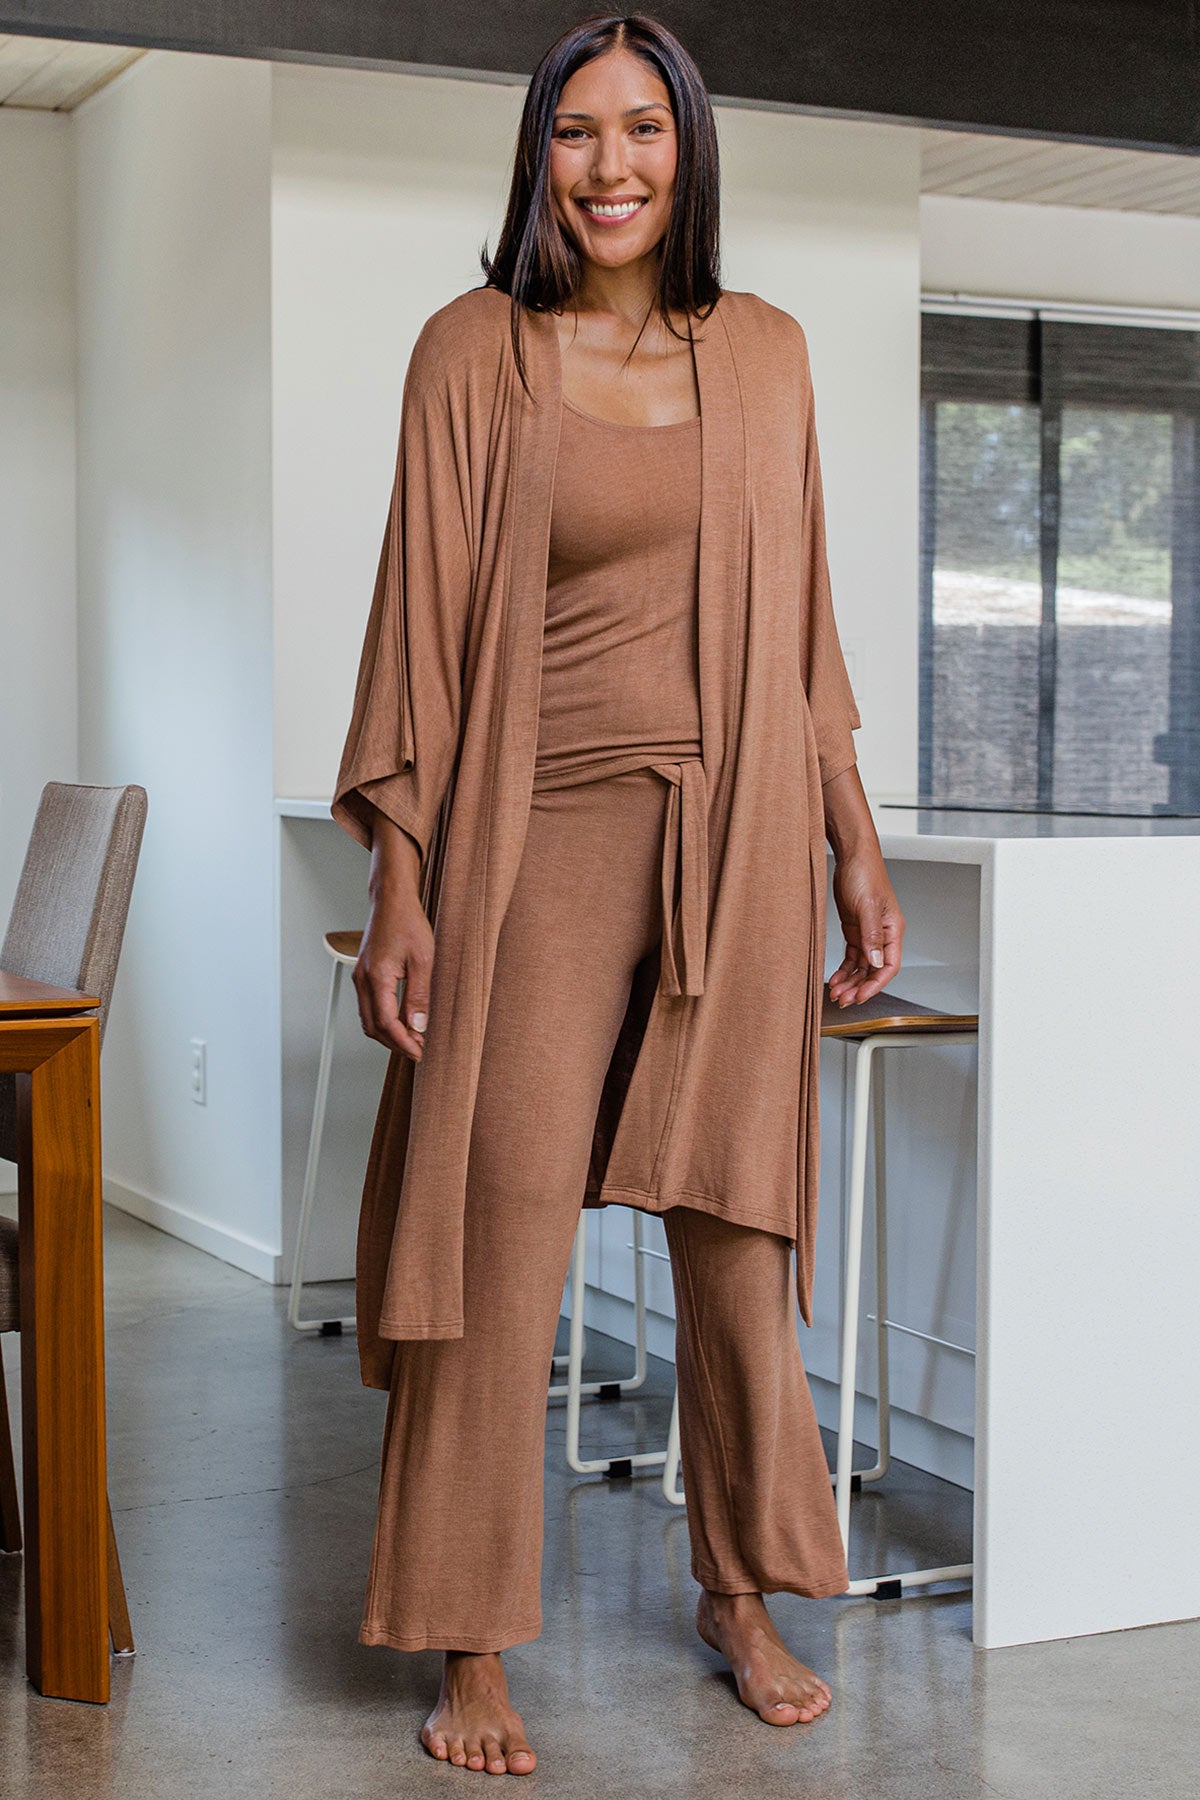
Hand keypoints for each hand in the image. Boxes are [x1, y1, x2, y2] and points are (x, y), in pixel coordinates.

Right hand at [353, 889, 433, 1059]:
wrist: (392, 901)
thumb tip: (418, 1025)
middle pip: (372, 1027)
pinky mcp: (363, 974)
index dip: (402, 1042)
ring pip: (368, 1019)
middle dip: (394, 1043)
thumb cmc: (408, 923)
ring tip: (410, 1039)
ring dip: (387, 1034)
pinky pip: (368, 1006)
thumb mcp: (423, 960)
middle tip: (416, 1050)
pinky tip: (400, 1021)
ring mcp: (360, 977)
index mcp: (377, 977)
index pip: (386, 1023)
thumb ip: (419, 995)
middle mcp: (363, 979)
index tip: (418, 1052)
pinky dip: (382, 1020)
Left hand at [827, 850, 903, 1007]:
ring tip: (835, 993)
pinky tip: (835, 978)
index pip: (889, 966)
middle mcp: (882, 935)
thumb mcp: (868, 906)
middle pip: (873, 970)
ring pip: (861, 966)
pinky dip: (844, 969)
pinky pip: (851, 956)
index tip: (860, 997)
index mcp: (893, 930)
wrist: (852, 856)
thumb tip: (875, 963)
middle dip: (859, 987)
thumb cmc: (865, 874)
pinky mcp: (855, 930)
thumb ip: (872, 936)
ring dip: (850, 981)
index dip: (875, 985)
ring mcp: (868, 933)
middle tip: (843, 999)